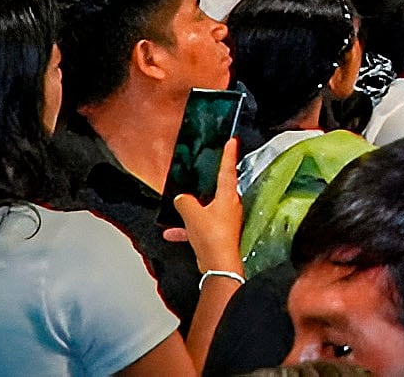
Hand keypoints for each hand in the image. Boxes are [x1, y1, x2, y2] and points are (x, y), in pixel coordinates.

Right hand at [166, 138, 242, 276]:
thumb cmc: (211, 236)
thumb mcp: (193, 215)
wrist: (217, 263)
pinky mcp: (216, 233)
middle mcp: (229, 206)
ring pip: (206, 209)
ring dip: (191, 211)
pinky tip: (171, 233)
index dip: (229, 155)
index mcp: (227, 196)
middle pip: (218, 189)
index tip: (232, 141)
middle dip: (208, 183)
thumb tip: (182, 198)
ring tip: (177, 208)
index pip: (228, 170)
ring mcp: (224, 220)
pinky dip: (186, 229)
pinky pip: (199, 226)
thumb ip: (185, 202)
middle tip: (203, 173)